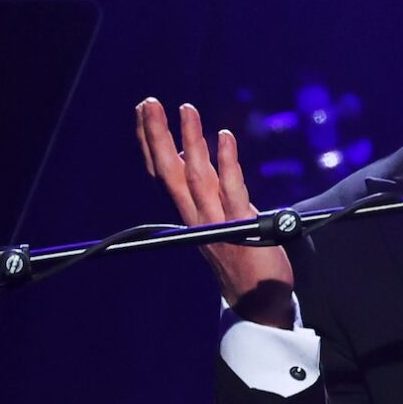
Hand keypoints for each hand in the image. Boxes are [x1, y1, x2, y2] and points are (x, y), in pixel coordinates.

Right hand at [135, 97, 295, 327]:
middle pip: (169, 171)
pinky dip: (226, 161)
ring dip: (189, 141)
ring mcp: (216, 222)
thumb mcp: (219, 221)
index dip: (151, 142)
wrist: (259, 300)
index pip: (163, 173)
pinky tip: (224, 136)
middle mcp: (196, 216)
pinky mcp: (242, 226)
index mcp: (190, 214)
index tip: (143, 112)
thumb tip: (195, 160)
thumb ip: (207, 193)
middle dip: (157, 135)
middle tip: (149, 102)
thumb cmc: (243, 257)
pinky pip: (231, 189)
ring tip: (185, 109)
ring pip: (195, 176)